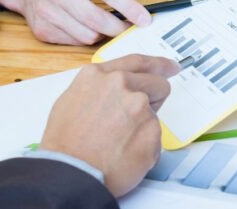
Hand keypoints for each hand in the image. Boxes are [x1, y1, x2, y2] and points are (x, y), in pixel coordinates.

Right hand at [0, 0, 151, 44]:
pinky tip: (82, 26)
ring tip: (103, 24)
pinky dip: (84, 37)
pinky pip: (74, 42)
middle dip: (118, 28)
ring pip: (87, 35)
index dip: (129, 8)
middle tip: (127, 28)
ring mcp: (45, 11)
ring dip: (101, 33)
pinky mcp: (41, 30)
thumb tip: (132, 9)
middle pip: (96, 19)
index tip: (144, 19)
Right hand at [39, 55, 178, 196]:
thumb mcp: (71, 100)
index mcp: (100, 75)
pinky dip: (145, 146)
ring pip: (154, 114)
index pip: (137, 62)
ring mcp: (139, 106)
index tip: (170, 67)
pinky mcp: (152, 129)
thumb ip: (99, 89)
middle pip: (157, 83)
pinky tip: (125, 155)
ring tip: (119, 143)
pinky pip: (155, 137)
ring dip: (143, 126)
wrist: (70, 173)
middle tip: (138, 118)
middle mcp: (121, 84)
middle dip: (154, 98)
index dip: (158, 64)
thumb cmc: (65, 144)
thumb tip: (115, 93)